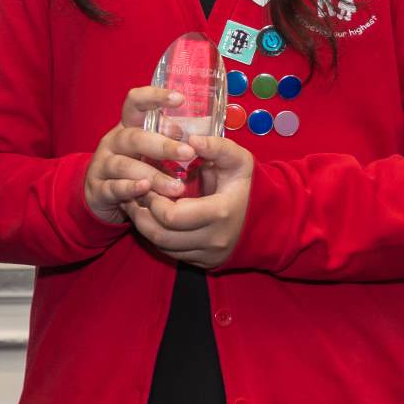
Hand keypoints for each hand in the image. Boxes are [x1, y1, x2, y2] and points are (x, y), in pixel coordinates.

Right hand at [83, 86, 197, 223]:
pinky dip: (130, 188)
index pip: (136, 102)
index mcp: (127, 126)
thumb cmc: (137, 168)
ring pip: (125, 165)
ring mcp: (103, 164)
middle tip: (189, 153)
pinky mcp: (99, 189)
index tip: (181, 99)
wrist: (102, 196)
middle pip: (134, 137)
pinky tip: (146, 190)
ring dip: (153, 175)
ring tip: (177, 187)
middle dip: (163, 145)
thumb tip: (205, 139)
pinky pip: (114, 187)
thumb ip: (169, 143)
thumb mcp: (150, 152)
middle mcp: (113, 141)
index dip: (155, 96)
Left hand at [123, 134, 253, 267]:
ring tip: (136, 204)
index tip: (147, 182)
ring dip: (144, 227)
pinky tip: (151, 218)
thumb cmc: (248, 184)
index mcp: (219, 213)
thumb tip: (192, 140)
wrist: (269, 218)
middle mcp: (212, 240)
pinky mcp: (204, 263)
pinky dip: (157, 237)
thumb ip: (217, 147)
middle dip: (142, 213)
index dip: (153, 200)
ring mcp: (208, 255)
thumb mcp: (238, 160)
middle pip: (161, 236)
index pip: (171, 216)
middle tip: (134, 193)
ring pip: (163, 247)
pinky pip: (172, 254)